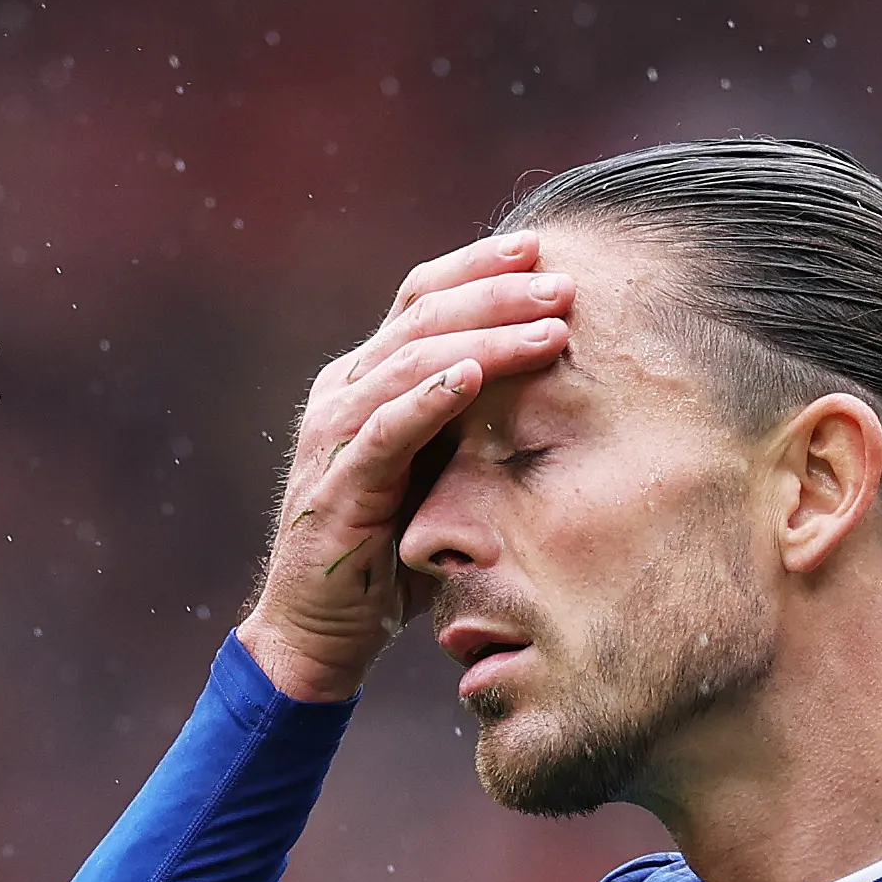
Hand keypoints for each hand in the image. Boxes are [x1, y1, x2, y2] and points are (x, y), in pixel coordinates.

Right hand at [235, 233, 575, 704]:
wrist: (319, 630)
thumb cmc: (387, 555)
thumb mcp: (436, 475)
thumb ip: (467, 426)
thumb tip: (546, 388)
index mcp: (366, 379)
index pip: (421, 297)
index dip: (479, 267)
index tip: (541, 252)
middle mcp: (344, 391)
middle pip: (422, 312)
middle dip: (498, 292)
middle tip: (563, 285)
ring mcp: (336, 432)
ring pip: (412, 358)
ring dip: (486, 337)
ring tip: (547, 328)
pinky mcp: (340, 482)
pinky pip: (387, 427)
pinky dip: (431, 395)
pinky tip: (475, 375)